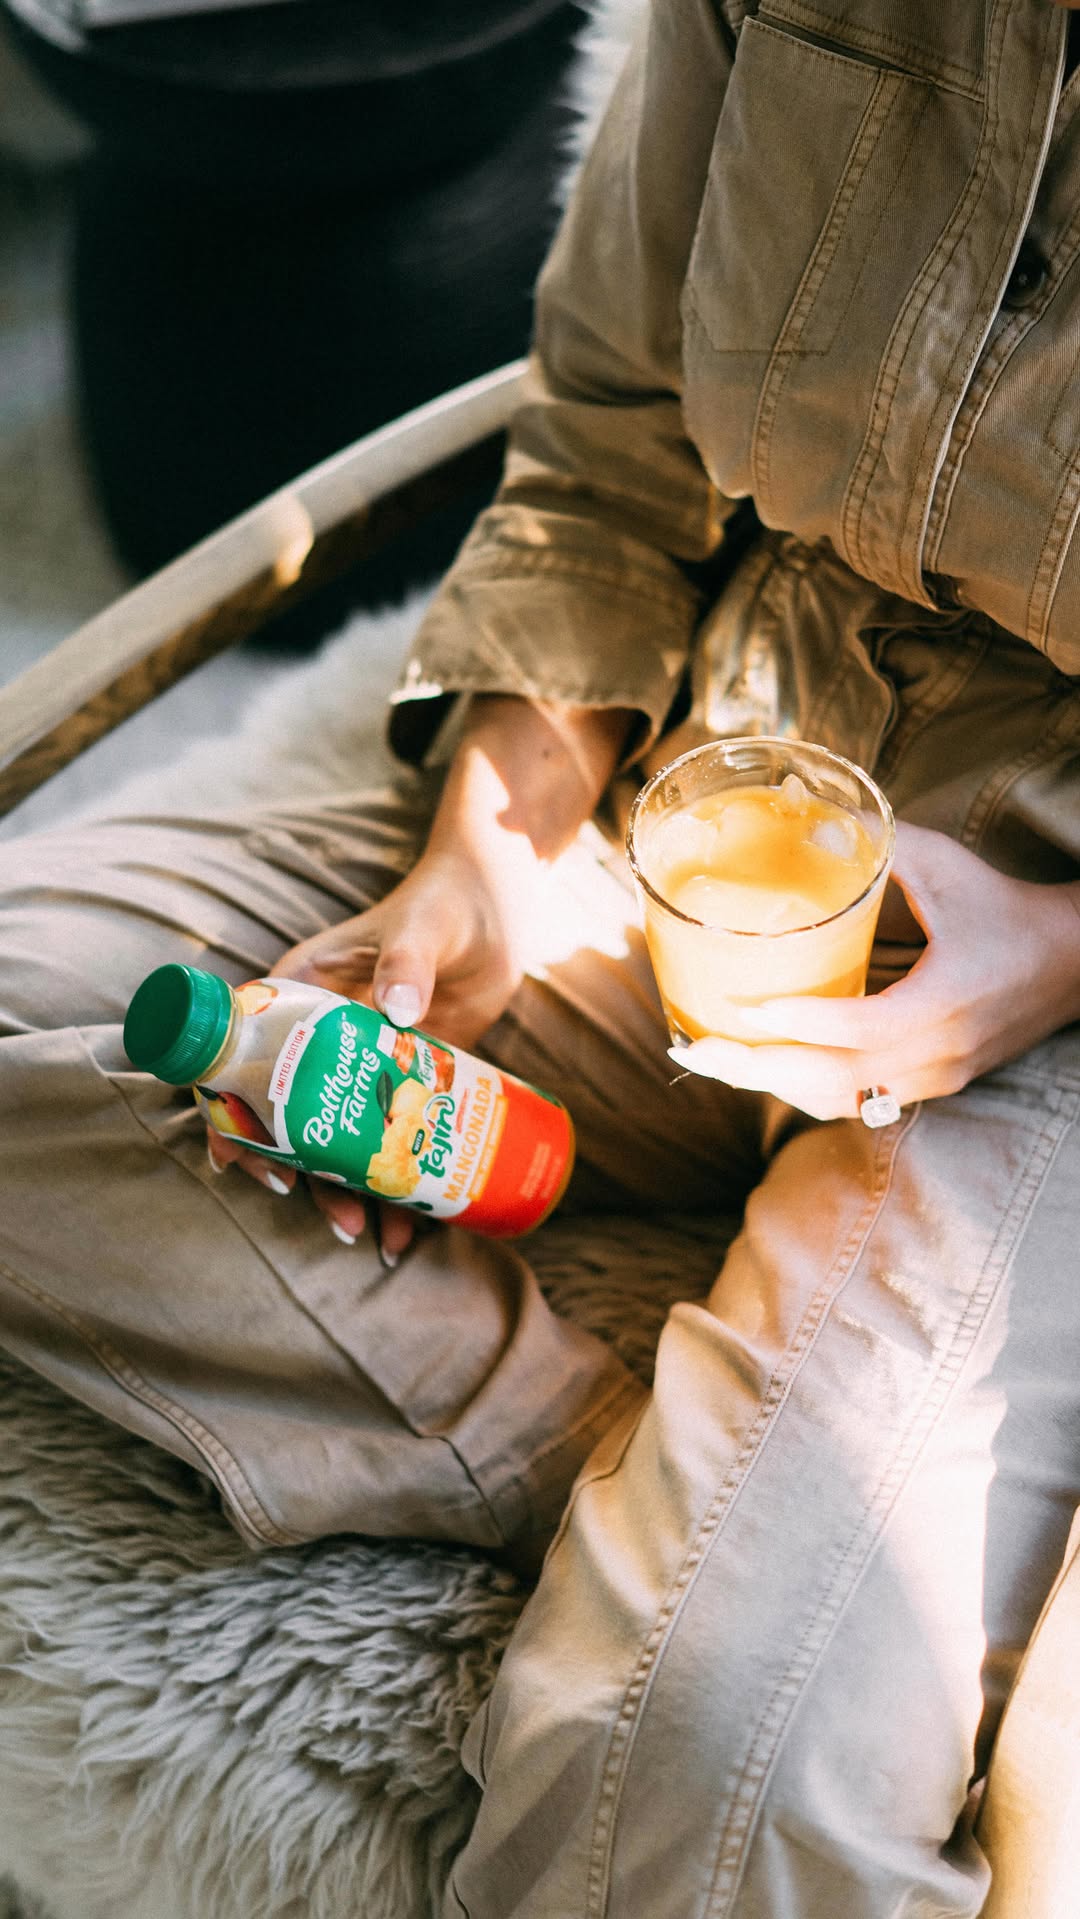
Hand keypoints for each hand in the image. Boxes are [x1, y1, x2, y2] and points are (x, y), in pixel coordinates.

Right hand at [206, 843, 524, 1258]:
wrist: (500, 909)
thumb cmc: (445, 905)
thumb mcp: (420, 930)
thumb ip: (407, 962)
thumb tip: (395, 1007)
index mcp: (300, 993)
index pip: (242, 1058)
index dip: (234, 1115)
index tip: (251, 1162)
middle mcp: (320, 1037)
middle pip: (291, 1118)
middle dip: (310, 1175)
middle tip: (342, 1218)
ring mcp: (362, 1064)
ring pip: (341, 1138)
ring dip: (355, 1189)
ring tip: (384, 1236)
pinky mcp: (404, 1080)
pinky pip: (390, 1137)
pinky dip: (399, 1177)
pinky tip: (416, 1220)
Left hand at [671, 822, 1079, 1120]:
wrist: (1073, 961)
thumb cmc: (1003, 907)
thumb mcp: (944, 864)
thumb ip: (879, 840)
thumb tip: (809, 815)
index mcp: (943, 1001)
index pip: (861, 1027)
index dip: (800, 1023)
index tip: (743, 1009)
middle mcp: (938, 1053)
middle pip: (834, 1080)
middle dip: (757, 1069)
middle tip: (694, 1049)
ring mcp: (935, 1078)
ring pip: (840, 1099)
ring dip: (774, 1084)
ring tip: (715, 1059)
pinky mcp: (933, 1086)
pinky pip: (858, 1100)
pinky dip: (805, 1088)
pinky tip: (764, 1065)